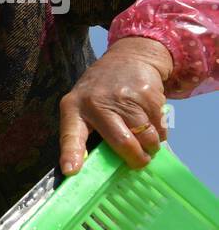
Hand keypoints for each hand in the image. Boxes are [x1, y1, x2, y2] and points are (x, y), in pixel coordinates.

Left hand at [59, 36, 172, 174]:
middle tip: (139, 163)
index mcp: (74, 109)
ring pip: (145, 136)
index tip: (71, 171)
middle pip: (120, 141)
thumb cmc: (99, 91)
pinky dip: (159, 133)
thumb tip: (91, 167)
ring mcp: (124, 97)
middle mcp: (97, 103)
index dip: (71, 155)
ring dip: (150, 147)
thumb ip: (85, 130)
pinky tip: (153, 126)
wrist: (128, 57)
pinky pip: (159, 125)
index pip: (70, 135)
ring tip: (148, 146)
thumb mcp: (82, 105)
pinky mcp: (148, 94)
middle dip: (135, 158)